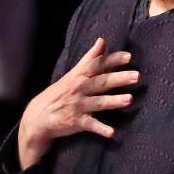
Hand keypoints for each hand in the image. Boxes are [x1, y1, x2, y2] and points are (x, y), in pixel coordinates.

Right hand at [17, 37, 136, 167]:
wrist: (38, 116)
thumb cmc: (60, 93)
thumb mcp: (73, 74)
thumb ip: (90, 58)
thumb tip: (102, 41)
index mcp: (79, 76)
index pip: (97, 65)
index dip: (112, 60)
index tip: (129, 57)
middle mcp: (79, 89)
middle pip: (101, 82)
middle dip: (118, 79)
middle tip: (136, 76)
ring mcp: (78, 106)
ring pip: (98, 103)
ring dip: (113, 101)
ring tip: (129, 99)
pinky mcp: (76, 122)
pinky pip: (90, 125)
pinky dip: (100, 129)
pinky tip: (112, 133)